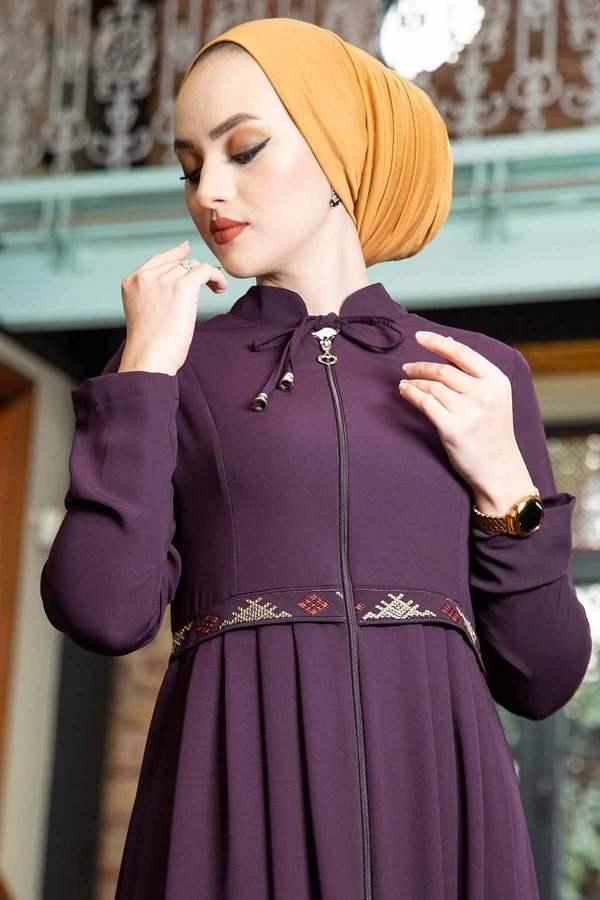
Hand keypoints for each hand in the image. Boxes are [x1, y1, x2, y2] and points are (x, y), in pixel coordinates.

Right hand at [119, 241, 227, 374]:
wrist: (148, 357)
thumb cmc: (149, 346)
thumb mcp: (144, 314)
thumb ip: (153, 296)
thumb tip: (180, 289)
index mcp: (132, 282)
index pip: (157, 260)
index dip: (175, 253)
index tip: (187, 249)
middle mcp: (146, 277)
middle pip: (177, 264)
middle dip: (194, 272)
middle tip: (209, 283)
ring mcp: (163, 279)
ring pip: (192, 267)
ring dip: (207, 276)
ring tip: (216, 288)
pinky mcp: (182, 286)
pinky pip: (205, 270)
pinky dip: (216, 276)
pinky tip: (220, 287)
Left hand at [398, 331, 530, 498]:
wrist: (499, 468)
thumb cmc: (492, 432)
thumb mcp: (494, 397)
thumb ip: (473, 373)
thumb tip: (447, 343)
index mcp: (497, 381)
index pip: (462, 353)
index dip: (438, 342)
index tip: (419, 337)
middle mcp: (485, 394)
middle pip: (443, 370)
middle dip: (421, 366)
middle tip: (407, 367)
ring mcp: (469, 412)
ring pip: (432, 386)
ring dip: (414, 381)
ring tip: (405, 382)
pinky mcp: (453, 429)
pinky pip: (425, 403)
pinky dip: (411, 394)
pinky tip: (405, 392)